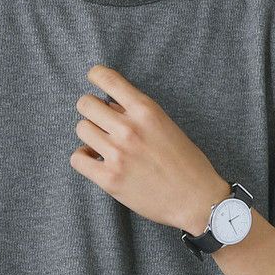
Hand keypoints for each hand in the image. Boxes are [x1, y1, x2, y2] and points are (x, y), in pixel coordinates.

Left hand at [71, 65, 230, 235]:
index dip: (95, 75)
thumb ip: (137, 114)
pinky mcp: (109, 178)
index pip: (108, 79)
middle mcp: (129, 129)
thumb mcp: (166, 126)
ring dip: (89, 135)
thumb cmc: (186, 162)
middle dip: (91, 110)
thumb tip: (109, 105)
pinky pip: (77, 158)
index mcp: (146, 111)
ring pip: (81, 129)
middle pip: (86, 104)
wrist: (197, 199)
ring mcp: (117, 154)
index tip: (93, 78)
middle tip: (100, 122)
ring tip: (102, 144)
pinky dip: (83, 158)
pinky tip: (94, 160)